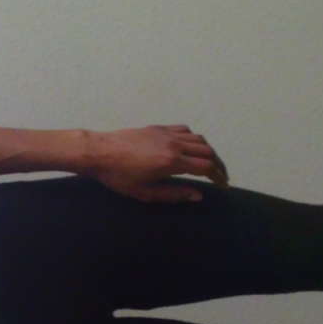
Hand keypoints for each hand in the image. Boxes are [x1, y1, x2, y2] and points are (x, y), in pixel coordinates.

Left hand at [86, 125, 228, 202]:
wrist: (99, 152)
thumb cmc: (119, 176)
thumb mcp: (146, 193)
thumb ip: (174, 194)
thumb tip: (198, 195)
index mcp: (172, 162)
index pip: (206, 167)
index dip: (218, 176)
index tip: (223, 185)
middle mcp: (173, 145)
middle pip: (208, 151)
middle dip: (218, 165)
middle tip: (221, 177)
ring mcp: (166, 134)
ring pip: (198, 139)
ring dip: (208, 151)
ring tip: (209, 163)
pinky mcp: (158, 128)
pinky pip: (184, 130)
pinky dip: (194, 138)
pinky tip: (191, 147)